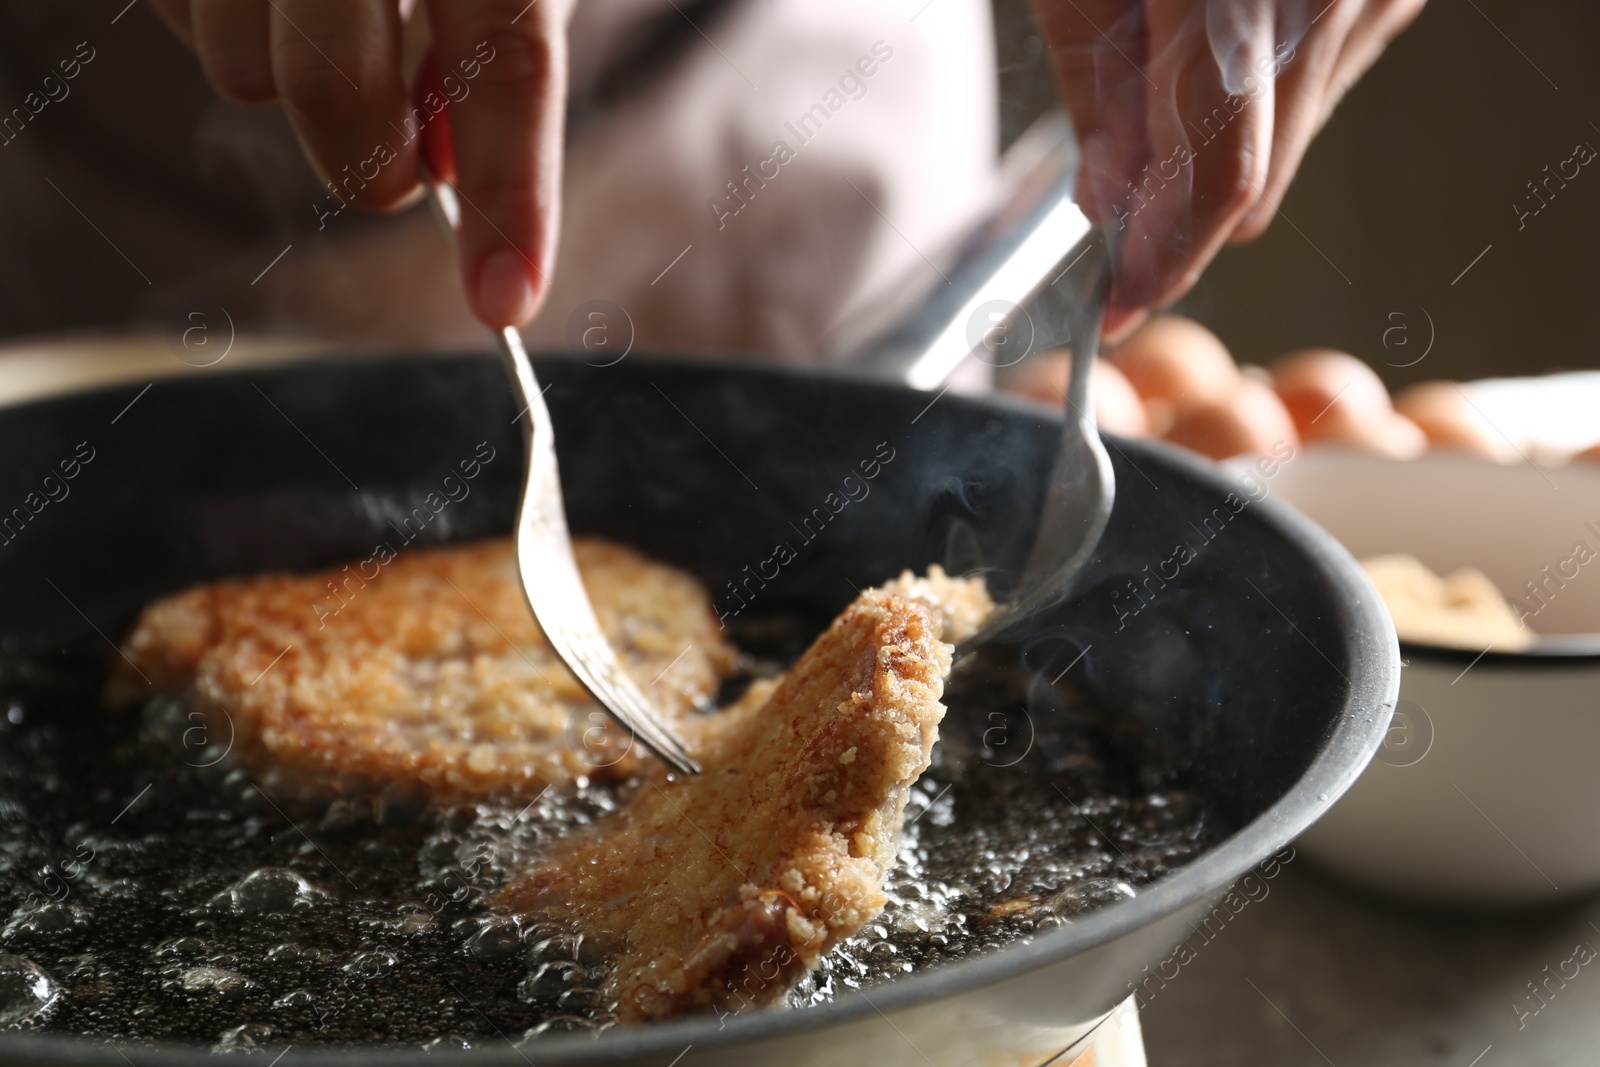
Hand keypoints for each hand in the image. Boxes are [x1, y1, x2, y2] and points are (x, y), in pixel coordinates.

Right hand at [150, 0, 570, 327]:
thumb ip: (494, 61)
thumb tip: (445, 173)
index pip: (509, 61)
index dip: (512, 191)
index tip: (504, 302)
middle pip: (333, 84)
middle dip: (371, 162)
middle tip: (402, 168)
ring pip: (240, 71)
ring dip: (292, 89)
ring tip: (332, 32)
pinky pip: (180, 23)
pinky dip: (232, 36)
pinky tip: (274, 2)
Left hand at [1032, 0, 1424, 335]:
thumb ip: (1099, 98)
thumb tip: (1111, 209)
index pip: (1219, 175)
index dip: (1163, 260)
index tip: (1111, 309)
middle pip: (1254, 179)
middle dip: (1169, 211)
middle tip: (1107, 205)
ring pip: (1283, 148)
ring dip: (1204, 152)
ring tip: (1154, 70)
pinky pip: (1310, 95)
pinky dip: (1247, 105)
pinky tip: (1207, 49)